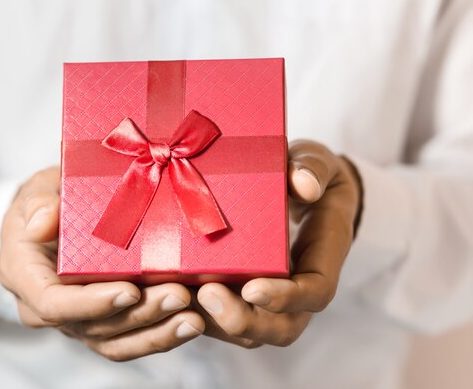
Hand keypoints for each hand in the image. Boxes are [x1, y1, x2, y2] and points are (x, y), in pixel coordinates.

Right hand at [0, 167, 204, 360]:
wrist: (52, 218)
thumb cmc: (47, 200)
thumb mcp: (37, 190)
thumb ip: (38, 203)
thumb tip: (40, 224)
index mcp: (24, 276)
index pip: (54, 303)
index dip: (92, 303)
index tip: (130, 291)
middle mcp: (46, 308)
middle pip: (93, 326)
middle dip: (140, 314)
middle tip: (180, 295)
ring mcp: (75, 320)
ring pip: (114, 341)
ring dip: (156, 332)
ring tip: (192, 318)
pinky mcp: (100, 323)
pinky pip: (127, 340)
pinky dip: (159, 335)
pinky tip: (188, 324)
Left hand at [195, 140, 361, 347]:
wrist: (303, 187)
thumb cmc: (309, 175)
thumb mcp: (316, 161)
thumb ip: (313, 168)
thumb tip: (304, 185)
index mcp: (323, 256)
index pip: (315, 293)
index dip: (286, 298)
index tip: (253, 288)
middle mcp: (300, 286)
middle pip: (282, 328)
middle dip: (243, 321)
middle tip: (206, 295)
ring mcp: (272, 297)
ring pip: (249, 332)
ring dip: (214, 323)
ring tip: (179, 296)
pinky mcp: (244, 294)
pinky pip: (225, 318)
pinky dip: (199, 314)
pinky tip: (169, 294)